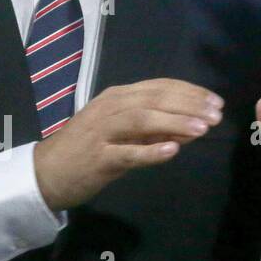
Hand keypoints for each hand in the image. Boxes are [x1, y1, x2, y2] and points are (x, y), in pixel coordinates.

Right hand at [32, 78, 222, 211]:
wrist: (44, 173)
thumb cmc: (89, 149)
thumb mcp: (124, 131)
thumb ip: (156, 126)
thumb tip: (194, 124)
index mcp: (117, 96)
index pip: (160, 86)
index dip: (190, 92)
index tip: (216, 101)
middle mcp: (109, 108)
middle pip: (154, 99)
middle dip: (189, 105)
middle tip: (217, 114)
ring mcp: (101, 133)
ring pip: (142, 120)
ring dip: (175, 122)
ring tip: (202, 129)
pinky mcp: (97, 159)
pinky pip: (127, 153)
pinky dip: (150, 151)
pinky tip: (172, 150)